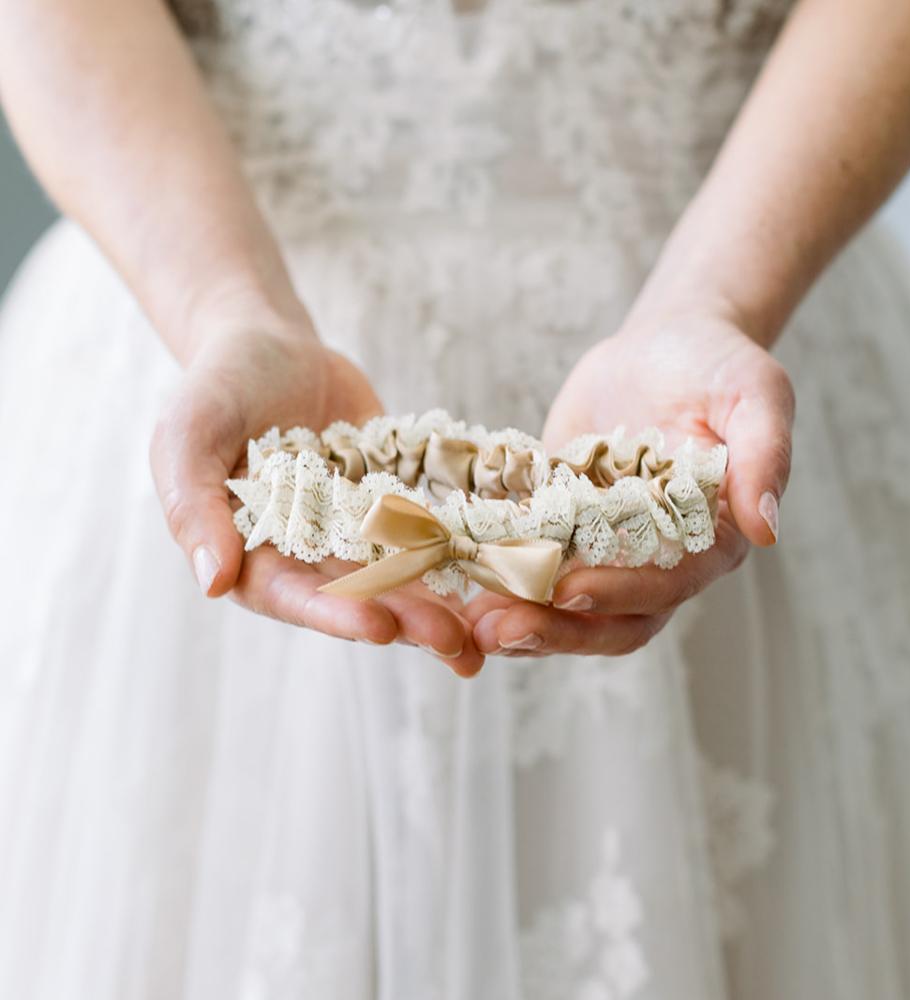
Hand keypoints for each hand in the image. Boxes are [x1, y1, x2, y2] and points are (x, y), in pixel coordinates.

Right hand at [150, 323, 485, 675]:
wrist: (271, 345)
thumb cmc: (217, 386)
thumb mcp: (188, 435)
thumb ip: (194, 505)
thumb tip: (211, 582)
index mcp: (252, 555)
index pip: (291, 596)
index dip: (333, 613)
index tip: (377, 626)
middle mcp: (306, 557)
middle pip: (358, 597)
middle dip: (405, 620)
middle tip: (455, 642)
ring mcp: (353, 535)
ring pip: (402, 577)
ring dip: (443, 605)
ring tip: (492, 631)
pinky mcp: (392, 508)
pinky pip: (429, 533)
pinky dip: (462, 553)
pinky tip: (504, 572)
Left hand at [466, 312, 793, 656]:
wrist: (662, 345)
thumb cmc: (716, 363)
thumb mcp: (754, 392)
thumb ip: (765, 454)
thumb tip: (767, 527)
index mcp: (713, 539)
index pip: (668, 585)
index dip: (619, 592)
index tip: (567, 590)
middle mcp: (663, 560)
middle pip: (614, 618)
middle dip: (557, 629)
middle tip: (499, 628)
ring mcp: (609, 550)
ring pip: (570, 608)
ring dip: (523, 621)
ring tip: (469, 623)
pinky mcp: (565, 530)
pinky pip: (533, 566)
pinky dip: (501, 580)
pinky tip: (458, 584)